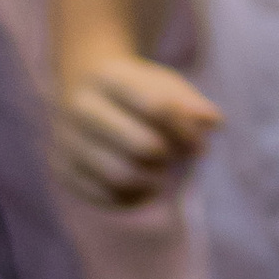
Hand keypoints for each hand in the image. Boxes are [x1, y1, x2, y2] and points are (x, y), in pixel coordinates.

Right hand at [51, 57, 220, 206]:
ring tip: (161, 177)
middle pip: (140, 145)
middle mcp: (83, 108)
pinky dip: (129, 200)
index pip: (158, 107)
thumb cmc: (135, 89)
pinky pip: (100, 196)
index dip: (186, 132)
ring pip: (119, 175)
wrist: (82, 87)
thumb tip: (215, 123)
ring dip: (150, 182)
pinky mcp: (63, 169)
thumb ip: (189, 102)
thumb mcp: (162, 83)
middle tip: (176, 160)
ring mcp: (68, 141)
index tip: (200, 146)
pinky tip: (144, 191)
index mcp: (110, 78)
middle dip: (168, 158)